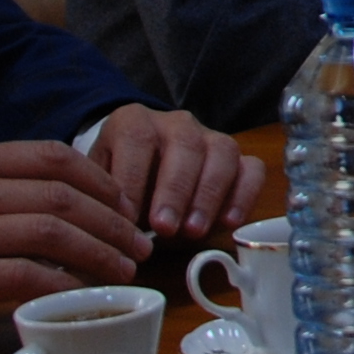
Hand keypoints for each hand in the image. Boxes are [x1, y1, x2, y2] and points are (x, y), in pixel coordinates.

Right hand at [0, 139, 153, 353]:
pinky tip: (78, 298)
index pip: (50, 156)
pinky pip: (25, 278)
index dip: (99, 180)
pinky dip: (62, 287)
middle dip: (112, 219)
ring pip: (53, 233)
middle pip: (63, 194)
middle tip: (138, 243)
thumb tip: (45, 209)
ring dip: (100, 253)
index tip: (122, 205)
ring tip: (122, 271)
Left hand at [86, 102, 264, 243]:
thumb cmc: (119, 183)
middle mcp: (176, 123)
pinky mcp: (237, 159)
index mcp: (133, 122)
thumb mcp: (100, 186)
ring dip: (209, 194)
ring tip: (194, 231)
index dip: (132, 178)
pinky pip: (252, 168)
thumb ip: (105, 200)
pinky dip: (244, 195)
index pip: (135, 139)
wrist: (140, 173)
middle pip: (184, 145)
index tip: (126, 217)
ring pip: (222, 152)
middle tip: (164, 228)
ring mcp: (211, 137)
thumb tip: (113, 228)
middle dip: (175, 190)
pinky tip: (228, 223)